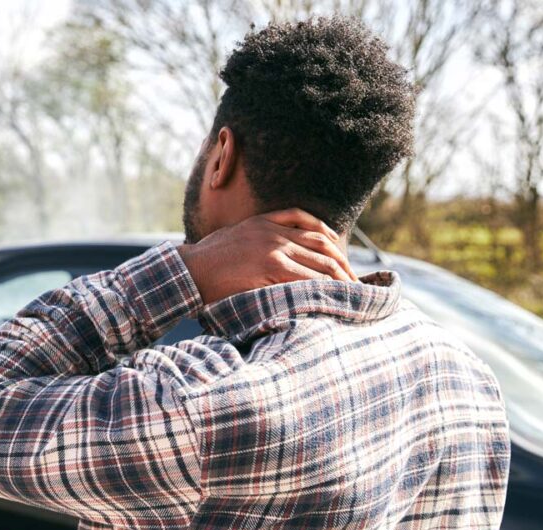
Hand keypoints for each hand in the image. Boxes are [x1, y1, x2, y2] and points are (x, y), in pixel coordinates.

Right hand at [177, 208, 357, 304]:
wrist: (188, 271)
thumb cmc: (205, 261)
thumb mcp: (233, 239)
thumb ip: (255, 240)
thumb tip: (272, 256)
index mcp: (264, 221)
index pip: (310, 224)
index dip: (331, 241)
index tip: (341, 258)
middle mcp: (273, 231)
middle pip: (322, 243)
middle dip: (342, 263)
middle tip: (354, 281)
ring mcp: (273, 247)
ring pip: (319, 261)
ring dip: (339, 278)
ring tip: (350, 292)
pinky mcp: (271, 266)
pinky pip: (306, 276)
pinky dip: (322, 286)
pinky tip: (331, 296)